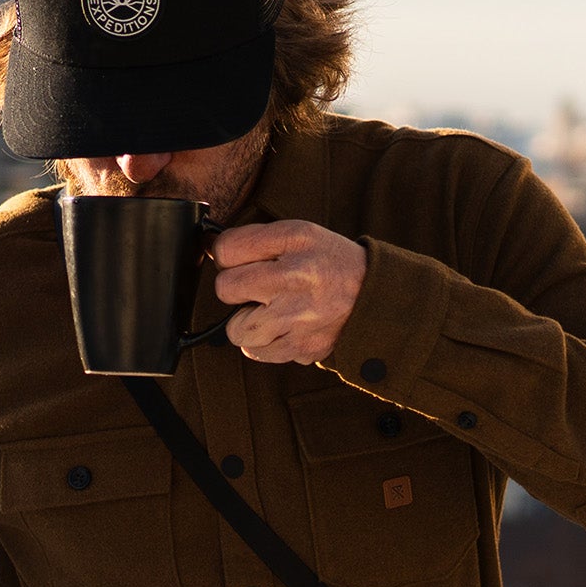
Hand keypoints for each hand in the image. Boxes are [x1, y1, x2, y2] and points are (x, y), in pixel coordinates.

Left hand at [212, 220, 367, 363]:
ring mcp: (299, 317)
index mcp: (294, 241)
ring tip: (269, 311)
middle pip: (225, 289)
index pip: (226, 250)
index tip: (241, 261)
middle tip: (258, 288)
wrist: (374, 297)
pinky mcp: (302, 348)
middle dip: (236, 289)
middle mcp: (296, 277)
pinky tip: (282, 328)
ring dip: (247, 322)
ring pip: (236, 329)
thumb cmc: (329, 262)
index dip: (227, 256)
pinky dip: (264, 343)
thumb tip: (211, 251)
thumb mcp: (299, 234)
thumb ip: (255, 239)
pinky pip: (256, 353)